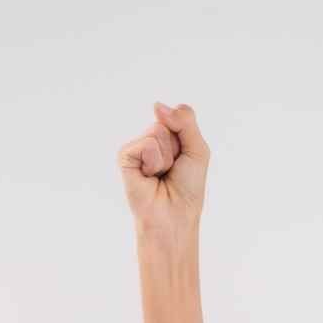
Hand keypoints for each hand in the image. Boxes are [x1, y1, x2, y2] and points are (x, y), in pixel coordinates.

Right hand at [117, 101, 209, 236]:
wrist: (174, 216)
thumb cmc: (188, 189)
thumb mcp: (197, 150)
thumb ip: (185, 121)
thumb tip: (157, 106)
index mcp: (169, 137)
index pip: (180, 114)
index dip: (188, 137)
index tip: (185, 160)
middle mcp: (151, 139)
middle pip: (168, 122)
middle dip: (177, 148)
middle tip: (172, 170)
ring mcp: (137, 147)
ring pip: (157, 131)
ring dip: (166, 157)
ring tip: (161, 175)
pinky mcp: (125, 156)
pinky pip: (146, 144)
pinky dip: (154, 162)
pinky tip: (149, 177)